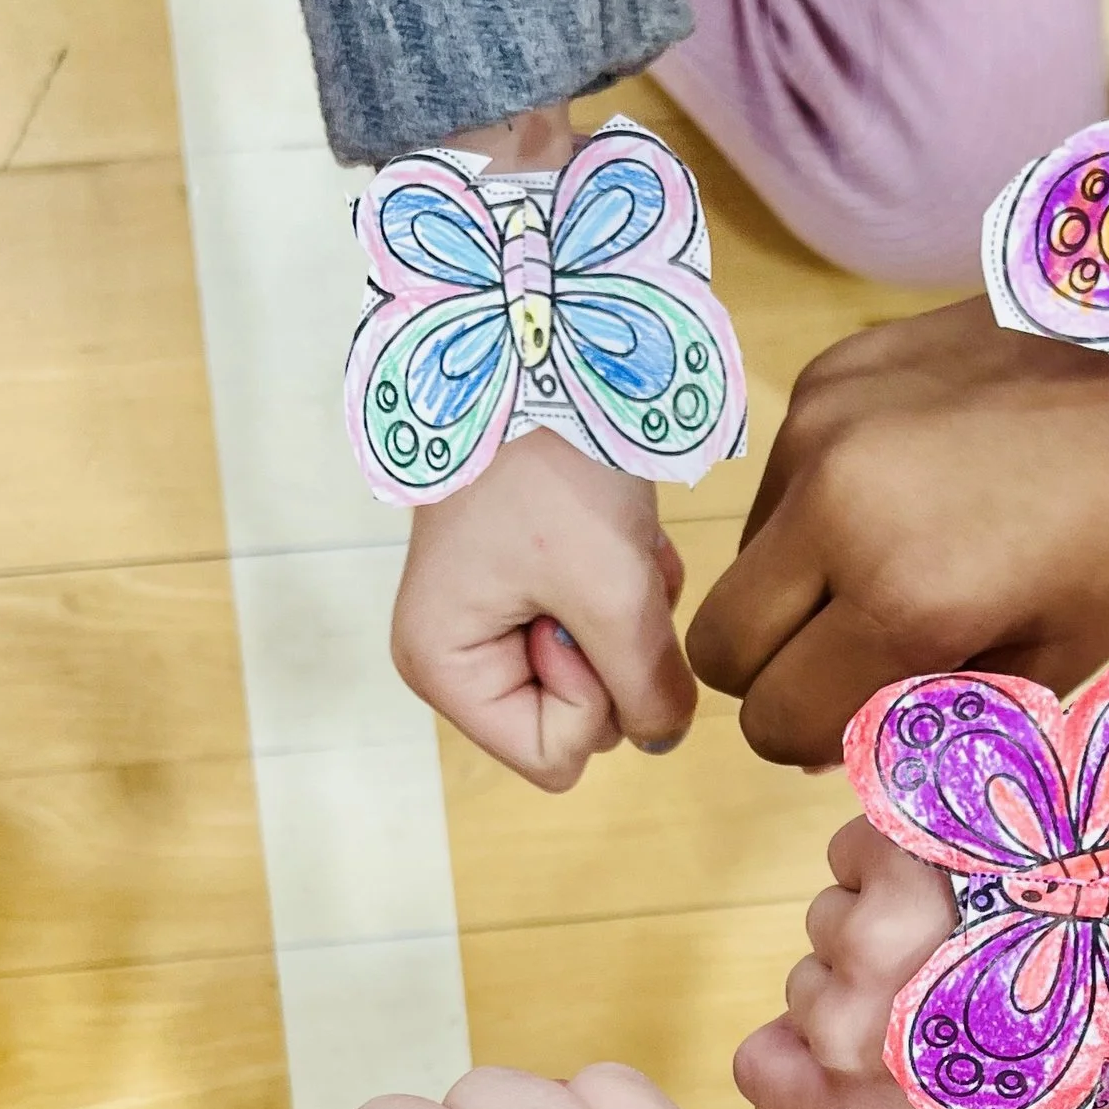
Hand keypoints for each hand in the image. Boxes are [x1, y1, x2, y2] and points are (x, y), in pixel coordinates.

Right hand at [393, 437, 695, 790]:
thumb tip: (664, 742)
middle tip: (598, 569)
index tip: (579, 615)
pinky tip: (613, 531)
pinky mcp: (528, 586)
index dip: (593, 698)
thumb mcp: (611, 589)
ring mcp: (491, 620)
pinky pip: (604, 626)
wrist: (536, 353)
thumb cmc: (552, 467)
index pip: (553, 755)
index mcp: (443, 669)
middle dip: (612, 650)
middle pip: (577, 721)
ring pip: (603, 673)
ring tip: (606, 542)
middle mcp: (456, 656)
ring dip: (626, 611)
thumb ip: (646, 686)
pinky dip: (625, 583)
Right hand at [686, 301, 1108, 769]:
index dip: (815, 738)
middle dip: (778, 677)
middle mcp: (835, 511)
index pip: (778, 720)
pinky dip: (819, 516)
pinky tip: (903, 493)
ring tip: (896, 562)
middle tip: (853, 659)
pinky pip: (777, 488)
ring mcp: (817, 432)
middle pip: (720, 651)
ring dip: (797, 592)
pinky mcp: (822, 378)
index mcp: (906, 599)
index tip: (868, 713)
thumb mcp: (1052, 658)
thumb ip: (932, 718)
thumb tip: (824, 749)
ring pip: (741, 567)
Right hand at [734, 818, 981, 1108]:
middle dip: (857, 976)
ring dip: (883, 914)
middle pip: (801, 990)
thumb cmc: (1059, 1035)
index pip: (759, 1070)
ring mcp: (871, 944)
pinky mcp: (893, 860)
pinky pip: (852, 856)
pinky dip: (895, 858)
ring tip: (970, 921)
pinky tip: (963, 875)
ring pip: (828, 919)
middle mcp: (857, 1037)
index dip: (795, 1047)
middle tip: (948, 971)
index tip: (866, 1024)